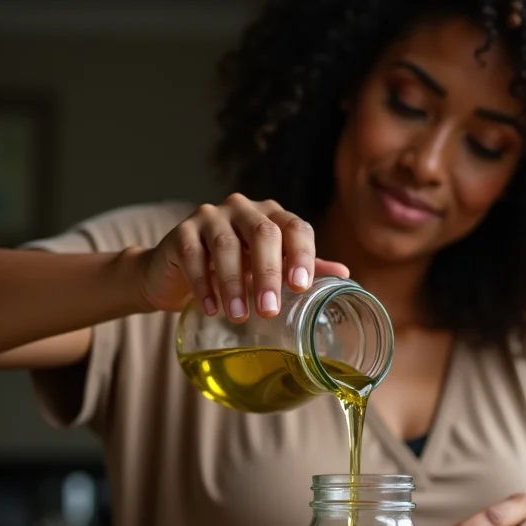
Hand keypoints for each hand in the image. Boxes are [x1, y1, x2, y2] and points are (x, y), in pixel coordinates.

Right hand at [137, 194, 348, 317]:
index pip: (295, 227)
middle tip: (269, 311)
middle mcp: (243, 209)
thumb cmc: (235, 269)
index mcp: (272, 216)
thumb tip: (345, 275)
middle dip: (268, 273)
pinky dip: (203, 284)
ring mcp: (210, 217)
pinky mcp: (181, 232)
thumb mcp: (270, 269)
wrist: (180, 272)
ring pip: (226, 244)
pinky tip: (211, 309)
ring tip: (239, 316)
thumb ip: (304, 269)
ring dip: (233, 283)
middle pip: (262, 232)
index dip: (301, 254)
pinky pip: (193, 255)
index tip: (301, 286)